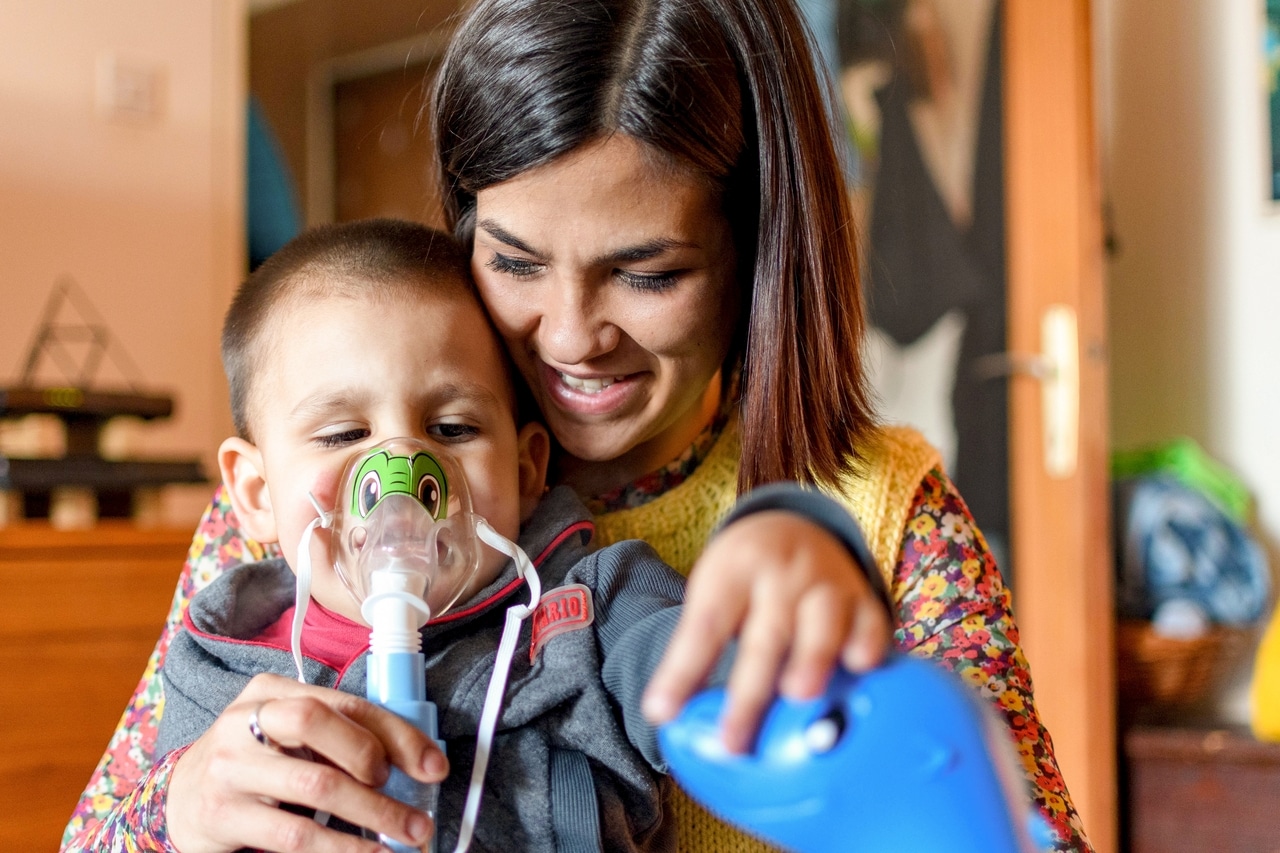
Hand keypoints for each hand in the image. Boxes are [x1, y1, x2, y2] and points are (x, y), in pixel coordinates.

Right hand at [167, 673, 447, 852]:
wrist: (181, 802)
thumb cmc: (255, 766)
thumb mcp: (291, 740)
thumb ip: (339, 740)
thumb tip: (414, 765)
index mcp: (272, 692)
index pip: (346, 702)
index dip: (397, 733)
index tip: (433, 766)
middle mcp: (244, 720)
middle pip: (318, 723)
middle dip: (374, 760)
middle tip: (411, 800)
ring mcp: (228, 766)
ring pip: (313, 784)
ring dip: (371, 815)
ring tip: (406, 836)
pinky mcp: (221, 814)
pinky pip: (293, 834)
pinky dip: (340, 848)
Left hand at [642, 510, 891, 752]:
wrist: (795, 525)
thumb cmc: (743, 580)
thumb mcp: (712, 596)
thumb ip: (696, 650)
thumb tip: (668, 715)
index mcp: (732, 573)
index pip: (705, 625)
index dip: (682, 670)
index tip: (662, 712)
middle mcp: (780, 574)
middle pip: (764, 634)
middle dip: (749, 691)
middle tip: (733, 741)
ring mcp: (825, 582)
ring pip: (822, 621)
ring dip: (811, 658)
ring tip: (799, 695)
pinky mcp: (861, 597)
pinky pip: (870, 622)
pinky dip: (866, 645)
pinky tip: (860, 669)